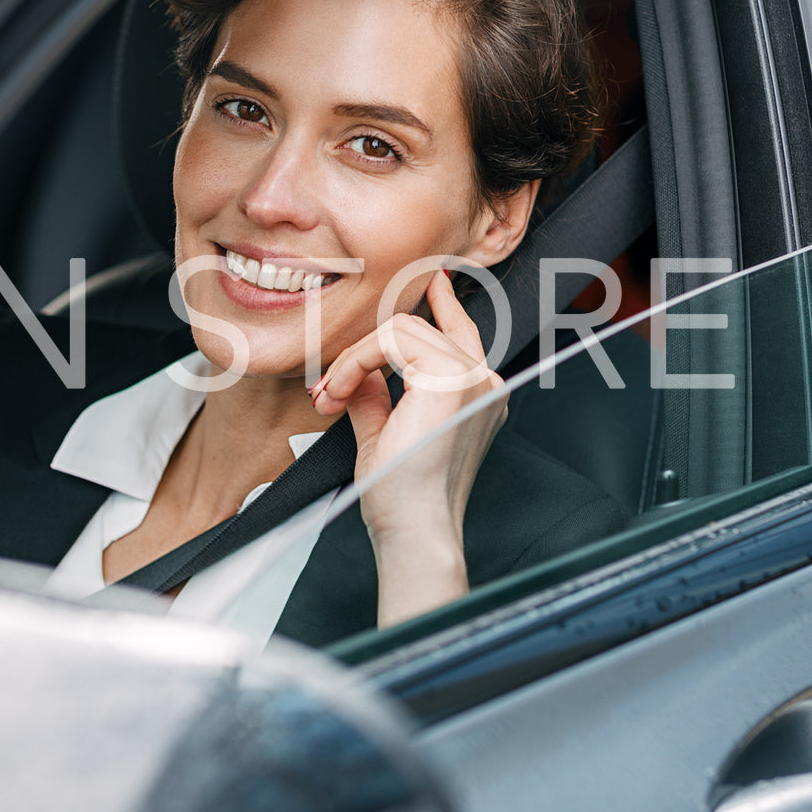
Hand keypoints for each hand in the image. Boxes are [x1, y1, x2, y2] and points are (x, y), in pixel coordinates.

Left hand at [310, 268, 506, 626]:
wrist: (414, 531)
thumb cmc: (403, 498)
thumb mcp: (384, 434)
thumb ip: (375, 396)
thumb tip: (356, 374)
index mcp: (476, 395)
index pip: (462, 333)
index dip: (446, 303)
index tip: (433, 281)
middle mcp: (483, 383)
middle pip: (415, 330)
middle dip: (360, 354)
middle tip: (327, 390)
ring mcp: (472, 380)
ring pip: (399, 330)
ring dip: (352, 361)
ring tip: (331, 398)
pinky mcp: (451, 382)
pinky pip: (389, 343)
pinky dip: (354, 364)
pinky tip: (339, 394)